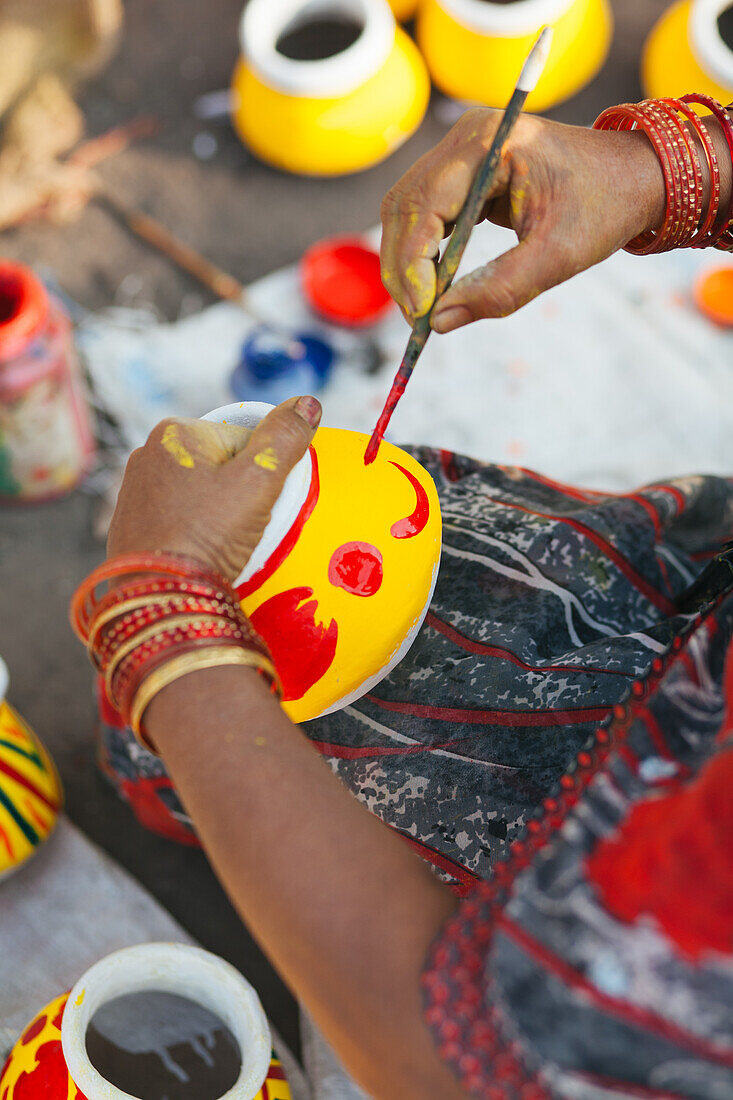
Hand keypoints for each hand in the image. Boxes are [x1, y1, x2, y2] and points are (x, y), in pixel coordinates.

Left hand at [108, 396, 321, 581]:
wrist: (159, 598)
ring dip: (216, 513)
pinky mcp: (128, 524)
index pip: (244, 441)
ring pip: (198, 492)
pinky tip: (200, 553)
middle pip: (220, 465)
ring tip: (223, 544)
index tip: (259, 506)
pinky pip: (176, 517)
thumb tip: (308, 402)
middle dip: (238, 493)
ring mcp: (134, 490)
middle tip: (243, 528)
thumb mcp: (257, 483)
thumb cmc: (209, 535)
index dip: (263, 474)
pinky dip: (193, 530)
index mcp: (176, 431)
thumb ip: (284, 439)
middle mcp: (147, 452)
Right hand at [380, 108, 666, 331]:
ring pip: (406, 210)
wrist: (633, 175)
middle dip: (403, 268)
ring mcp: (461, 150)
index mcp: (490, 145)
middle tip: (418, 319)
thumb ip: (498, 291)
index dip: (413, 264)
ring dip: (407, 262)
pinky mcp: (462, 168)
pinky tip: (435, 284)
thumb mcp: (557, 256)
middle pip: (404, 206)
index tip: (422, 313)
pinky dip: (423, 251)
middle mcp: (466, 138)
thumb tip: (439, 323)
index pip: (425, 205)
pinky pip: (425, 211)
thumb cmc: (603, 206)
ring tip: (425, 307)